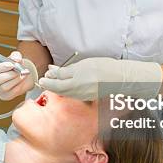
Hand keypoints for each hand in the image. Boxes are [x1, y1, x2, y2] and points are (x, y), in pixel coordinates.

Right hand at [0, 51, 37, 100]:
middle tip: (19, 71)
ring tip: (23, 75)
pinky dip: (19, 86)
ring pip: (4, 87)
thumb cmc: (15, 66)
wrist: (21, 75)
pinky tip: (22, 81)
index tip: (11, 65)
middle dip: (10, 74)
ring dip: (16, 80)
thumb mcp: (15, 57)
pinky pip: (11, 93)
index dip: (1, 67)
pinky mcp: (4, 96)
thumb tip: (17, 59)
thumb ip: (16, 56)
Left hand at [38, 57, 162, 100]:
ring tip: (51, 81)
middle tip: (42, 80)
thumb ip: (67, 69)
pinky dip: (65, 90)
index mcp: (78, 78)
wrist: (119, 78)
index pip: (58, 79)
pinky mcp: (86, 98)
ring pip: (64, 92)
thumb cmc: (103, 67)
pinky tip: (64, 85)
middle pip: (58, 88)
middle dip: (49, 85)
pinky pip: (72, 94)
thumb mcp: (83, 64)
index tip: (44, 75)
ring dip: (56, 87)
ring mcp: (83, 94)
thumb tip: (52, 70)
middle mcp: (79, 88)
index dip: (49, 77)